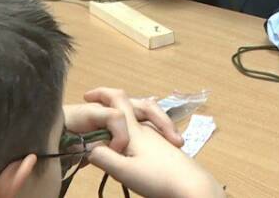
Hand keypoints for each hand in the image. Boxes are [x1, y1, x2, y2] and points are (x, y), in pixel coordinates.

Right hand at [84, 88, 222, 197]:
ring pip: (143, 116)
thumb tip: (88, 147)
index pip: (119, 100)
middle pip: (135, 103)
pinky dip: (137, 128)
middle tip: (100, 102)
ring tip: (113, 123)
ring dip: (128, 114)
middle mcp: (146, 127)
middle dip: (118, 100)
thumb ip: (104, 156)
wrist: (191, 186)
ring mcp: (157, 136)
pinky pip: (148, 129)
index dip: (103, 93)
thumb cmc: (156, 178)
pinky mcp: (164, 148)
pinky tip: (131, 143)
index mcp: (135, 129)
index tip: (87, 95)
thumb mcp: (124, 170)